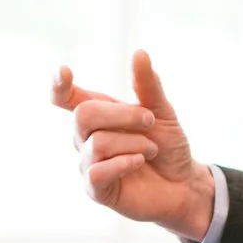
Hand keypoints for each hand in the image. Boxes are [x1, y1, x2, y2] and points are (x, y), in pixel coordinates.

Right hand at [51, 50, 214, 242]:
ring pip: (98, 144)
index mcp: (99, 114)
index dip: (59, 85)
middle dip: (122, 115)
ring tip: (152, 149)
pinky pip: (97, 172)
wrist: (183, 183)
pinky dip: (124, 163)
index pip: (66, 98)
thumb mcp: (163, 111)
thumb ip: (148, 85)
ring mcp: (88, 163)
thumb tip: (139, 53)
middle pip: (83, 115)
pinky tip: (139, 162)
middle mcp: (86, 137)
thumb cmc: (168, 145)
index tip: (63, 71)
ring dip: (135, 143)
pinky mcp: (95, 189)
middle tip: (150, 121)